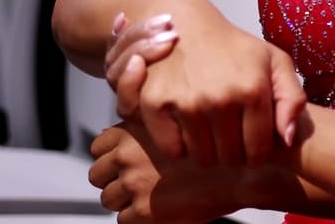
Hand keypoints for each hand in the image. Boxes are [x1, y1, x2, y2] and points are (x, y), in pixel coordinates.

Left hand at [89, 120, 234, 223]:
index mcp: (133, 130)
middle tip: (137, 181)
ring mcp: (133, 183)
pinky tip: (161, 206)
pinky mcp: (143, 210)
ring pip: (108, 199)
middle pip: (97, 174)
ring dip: (125, 199)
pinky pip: (124, 219)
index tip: (124, 160)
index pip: (98, 146)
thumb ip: (142, 126)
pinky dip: (139, 217)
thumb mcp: (175, 121)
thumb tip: (110, 135)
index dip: (111, 155)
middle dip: (113, 179)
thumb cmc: (212, 144)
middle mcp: (128, 155)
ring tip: (152, 194)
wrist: (237, 170)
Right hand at [104, 0, 304, 168]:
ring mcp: (186, 101)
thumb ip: (292, 99)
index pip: (258, 152)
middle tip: (230, 134)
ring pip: (202, 158)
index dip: (256, 153)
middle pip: (230, 158)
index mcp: (253, 88)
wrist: (186, 24)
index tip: (251, 141)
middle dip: (233, 152)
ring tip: (211, 129)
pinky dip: (180, 145)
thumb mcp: (275, 62)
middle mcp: (220, 97)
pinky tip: (188, 125)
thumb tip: (287, 140)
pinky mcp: (156, 103)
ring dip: (208, 150)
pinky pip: (173, 150)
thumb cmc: (236, 49)